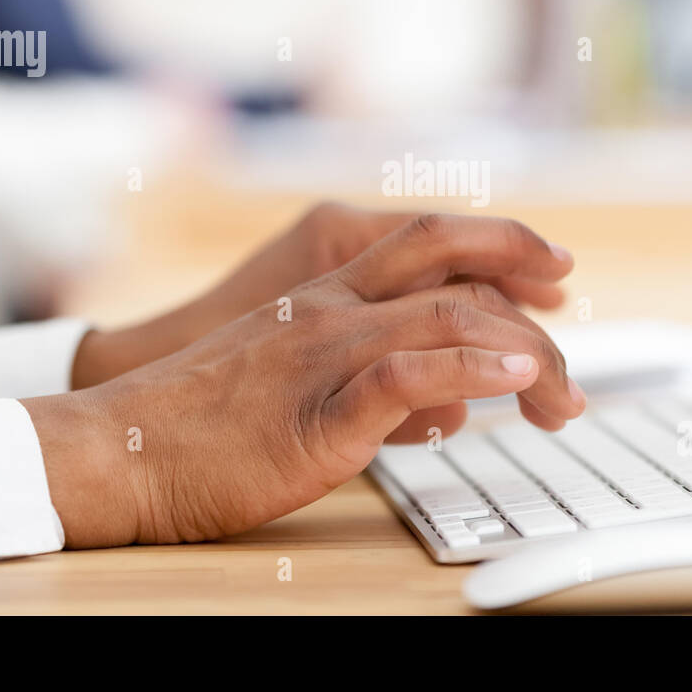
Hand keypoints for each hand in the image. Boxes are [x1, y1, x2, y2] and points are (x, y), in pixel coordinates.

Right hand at [22, 214, 584, 546]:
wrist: (118, 451)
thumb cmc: (202, 424)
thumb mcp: (296, 378)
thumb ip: (375, 376)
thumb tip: (451, 402)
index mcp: (324, 292)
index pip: (429, 240)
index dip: (502, 243)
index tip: (552, 268)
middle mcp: (332, 307)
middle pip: (453, 261)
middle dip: (529, 284)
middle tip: (573, 328)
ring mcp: (327, 352)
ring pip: (451, 314)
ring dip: (526, 351)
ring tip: (562, 394)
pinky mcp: (319, 409)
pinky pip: (409, 371)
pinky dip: (473, 370)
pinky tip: (513, 381)